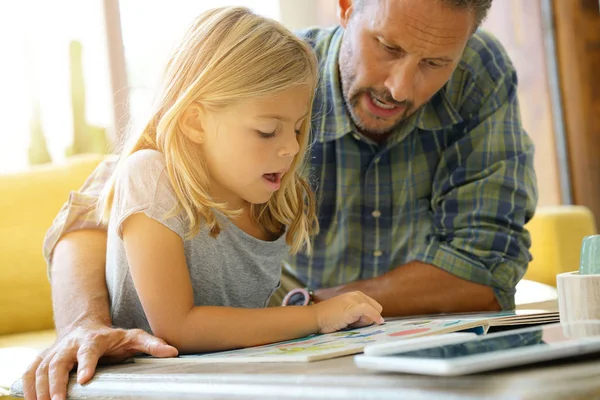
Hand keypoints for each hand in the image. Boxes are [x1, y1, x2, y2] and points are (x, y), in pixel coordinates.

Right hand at [22, 323, 177, 399]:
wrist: (86, 326)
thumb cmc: (113, 338)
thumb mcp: (134, 337)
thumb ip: (152, 344)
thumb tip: (173, 352)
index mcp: (94, 339)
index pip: (89, 350)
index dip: (86, 363)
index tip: (84, 379)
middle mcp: (71, 344)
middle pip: (58, 361)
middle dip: (56, 381)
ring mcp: (55, 351)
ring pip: (40, 368)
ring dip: (39, 388)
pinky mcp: (43, 359)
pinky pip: (29, 372)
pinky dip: (27, 387)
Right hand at [311, 291, 383, 333]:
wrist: (315, 318)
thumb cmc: (330, 319)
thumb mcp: (348, 313)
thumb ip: (360, 314)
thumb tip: (377, 321)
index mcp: (357, 294)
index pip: (375, 307)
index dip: (370, 317)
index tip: (357, 322)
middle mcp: (357, 294)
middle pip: (377, 309)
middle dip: (369, 318)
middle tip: (352, 322)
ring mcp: (355, 300)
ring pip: (373, 312)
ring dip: (364, 322)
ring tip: (348, 322)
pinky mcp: (353, 307)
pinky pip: (370, 311)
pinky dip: (375, 317)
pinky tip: (379, 322)